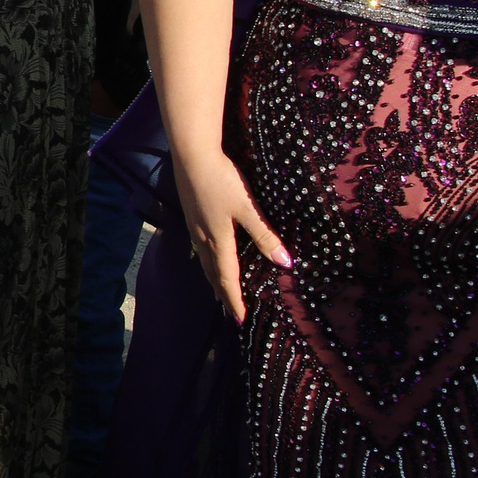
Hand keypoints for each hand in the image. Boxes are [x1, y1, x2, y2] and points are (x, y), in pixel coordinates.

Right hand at [175, 149, 289, 324]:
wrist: (192, 156)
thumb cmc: (222, 181)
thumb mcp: (247, 208)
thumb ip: (265, 236)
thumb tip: (285, 264)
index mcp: (219, 241)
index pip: (228, 280)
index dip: (236, 302)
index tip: (242, 321)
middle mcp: (204, 240)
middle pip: (214, 276)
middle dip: (224, 296)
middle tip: (232, 314)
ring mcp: (195, 229)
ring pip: (206, 264)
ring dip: (215, 282)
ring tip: (222, 293)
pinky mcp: (192, 218)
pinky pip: (201, 251)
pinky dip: (209, 265)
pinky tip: (210, 259)